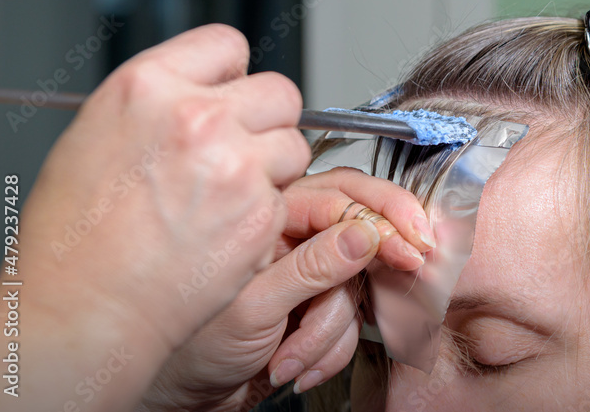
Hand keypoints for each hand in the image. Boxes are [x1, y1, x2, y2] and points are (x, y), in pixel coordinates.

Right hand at [19, 24, 310, 354]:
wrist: (83, 310)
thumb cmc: (76, 236)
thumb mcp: (98, 134)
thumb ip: (161, 102)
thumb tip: (204, 89)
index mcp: (147, 86)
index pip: (228, 44)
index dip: (232, 74)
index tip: (231, 95)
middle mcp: (197, 117)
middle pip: (279, 91)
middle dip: (265, 120)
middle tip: (239, 152)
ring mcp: (236, 165)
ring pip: (293, 145)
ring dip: (272, 168)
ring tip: (226, 199)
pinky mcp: (262, 213)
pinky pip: (287, 197)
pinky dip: (266, 215)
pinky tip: (225, 232)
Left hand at [138, 167, 436, 411]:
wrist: (180, 397)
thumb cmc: (191, 347)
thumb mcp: (252, 306)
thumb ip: (311, 267)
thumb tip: (363, 235)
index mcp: (268, 217)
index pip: (342, 198)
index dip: (383, 220)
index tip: (409, 246)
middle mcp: (291, 237)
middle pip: (360, 231)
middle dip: (381, 258)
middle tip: (409, 266)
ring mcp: (306, 273)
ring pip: (356, 286)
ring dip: (329, 332)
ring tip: (287, 358)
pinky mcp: (315, 308)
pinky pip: (349, 322)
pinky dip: (328, 351)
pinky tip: (291, 365)